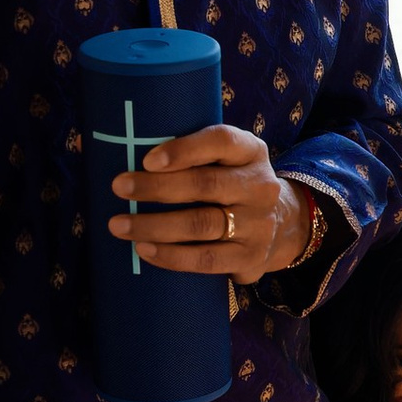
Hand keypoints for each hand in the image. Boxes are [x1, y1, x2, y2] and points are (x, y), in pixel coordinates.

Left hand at [109, 122, 316, 285]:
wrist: (282, 225)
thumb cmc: (233, 184)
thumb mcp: (229, 159)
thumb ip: (196, 154)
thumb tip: (129, 151)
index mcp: (251, 152)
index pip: (222, 142)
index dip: (184, 149)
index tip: (147, 159)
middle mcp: (260, 186)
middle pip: (206, 184)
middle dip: (157, 187)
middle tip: (120, 187)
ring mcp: (258, 224)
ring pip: (202, 223)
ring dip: (154, 225)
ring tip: (120, 225)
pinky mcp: (250, 258)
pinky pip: (206, 259)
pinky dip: (171, 256)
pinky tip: (144, 250)